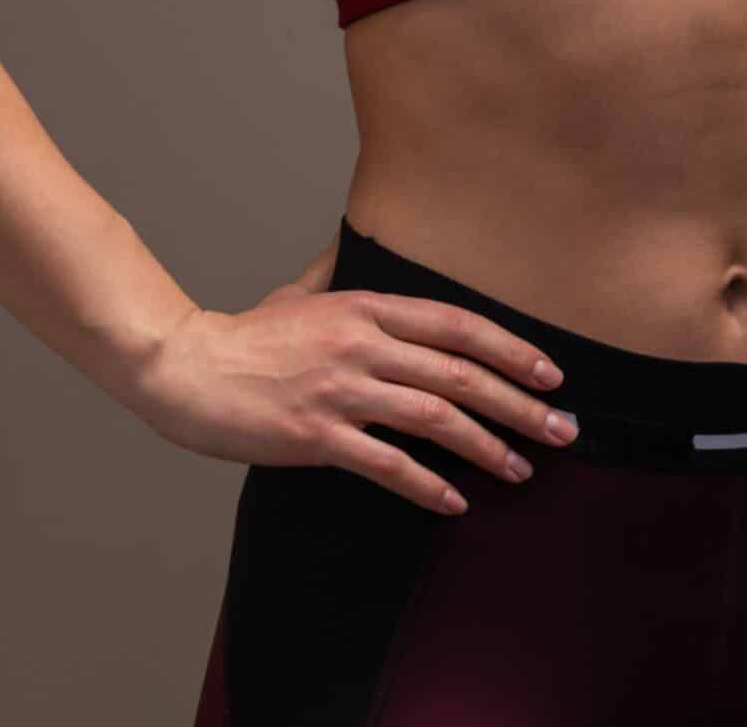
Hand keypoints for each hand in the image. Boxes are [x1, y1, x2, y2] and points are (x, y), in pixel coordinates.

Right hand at [133, 277, 577, 515]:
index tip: (552, 374)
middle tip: (562, 430)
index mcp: (368, 308)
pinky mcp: (315, 435)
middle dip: (522, 405)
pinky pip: (388, 465)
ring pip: (436, 420)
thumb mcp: (305, 292)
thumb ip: (345, 275)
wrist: (183, 368)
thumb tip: (364, 244)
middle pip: (462, 375)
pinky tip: (456, 502)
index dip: (513, 350)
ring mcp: (341, 390)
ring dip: (488, 448)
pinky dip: (428, 486)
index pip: (460, 326)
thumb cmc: (247, 335)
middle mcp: (363, 345)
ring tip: (523, 468)